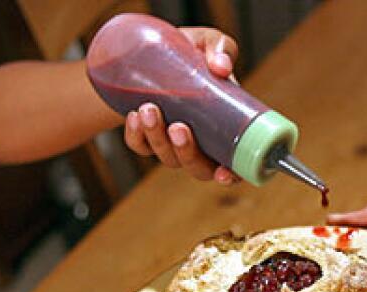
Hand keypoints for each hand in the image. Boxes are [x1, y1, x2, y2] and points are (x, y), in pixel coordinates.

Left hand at [123, 27, 240, 184]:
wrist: (152, 49)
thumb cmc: (190, 50)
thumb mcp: (209, 42)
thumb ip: (221, 49)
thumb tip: (221, 67)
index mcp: (224, 128)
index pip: (233, 164)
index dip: (230, 175)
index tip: (222, 173)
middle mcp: (200, 142)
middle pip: (197, 168)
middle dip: (187, 153)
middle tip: (179, 128)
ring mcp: (172, 143)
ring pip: (167, 157)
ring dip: (157, 139)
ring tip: (148, 109)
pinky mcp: (147, 138)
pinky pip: (141, 148)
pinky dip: (136, 137)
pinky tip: (133, 116)